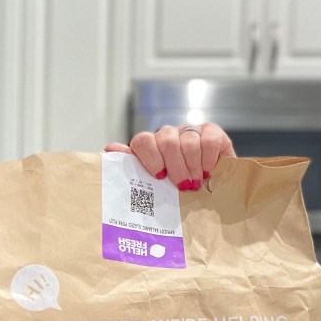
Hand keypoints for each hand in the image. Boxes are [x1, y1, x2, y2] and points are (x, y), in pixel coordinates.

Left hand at [105, 122, 235, 190]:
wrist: (210, 189)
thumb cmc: (176, 189)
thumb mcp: (154, 185)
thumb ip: (132, 168)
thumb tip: (108, 150)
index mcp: (150, 147)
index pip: (142, 141)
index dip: (150, 157)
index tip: (159, 176)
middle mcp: (168, 135)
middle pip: (166, 141)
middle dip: (175, 167)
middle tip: (183, 186)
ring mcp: (189, 131)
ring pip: (188, 142)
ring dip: (192, 167)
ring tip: (196, 184)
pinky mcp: (211, 131)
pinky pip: (207, 140)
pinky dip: (207, 159)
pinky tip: (207, 172)